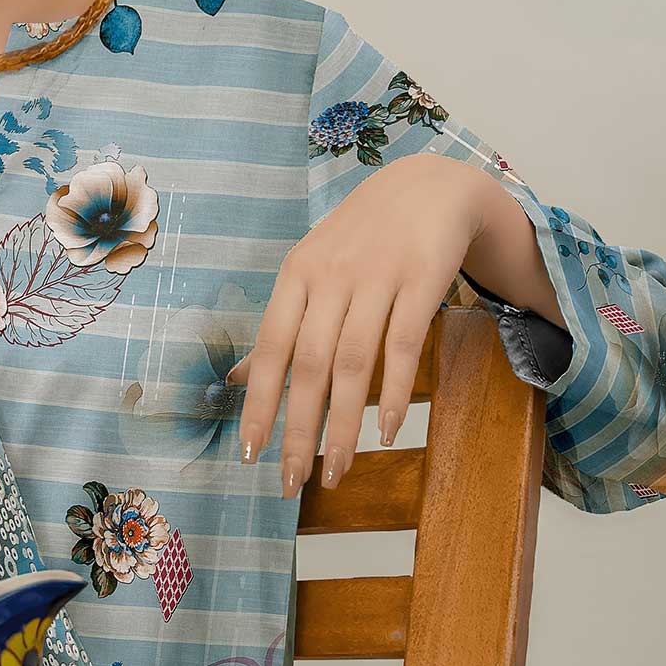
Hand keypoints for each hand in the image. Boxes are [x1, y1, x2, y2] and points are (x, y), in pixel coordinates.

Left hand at [228, 155, 485, 495]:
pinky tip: (385, 431)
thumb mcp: (311, 271)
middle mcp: (331, 275)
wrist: (430, 184)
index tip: (250, 454)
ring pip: (353, 363)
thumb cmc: (361, 239)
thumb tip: (235, 381)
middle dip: (298, 429)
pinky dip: (393, 391)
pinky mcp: (422, 278)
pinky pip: (403, 344)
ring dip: (343, 424)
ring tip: (336, 471)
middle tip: (292, 481)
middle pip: (308, 364)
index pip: (269, 348)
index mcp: (297, 275)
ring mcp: (377, 276)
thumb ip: (280, 326)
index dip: (259, 403)